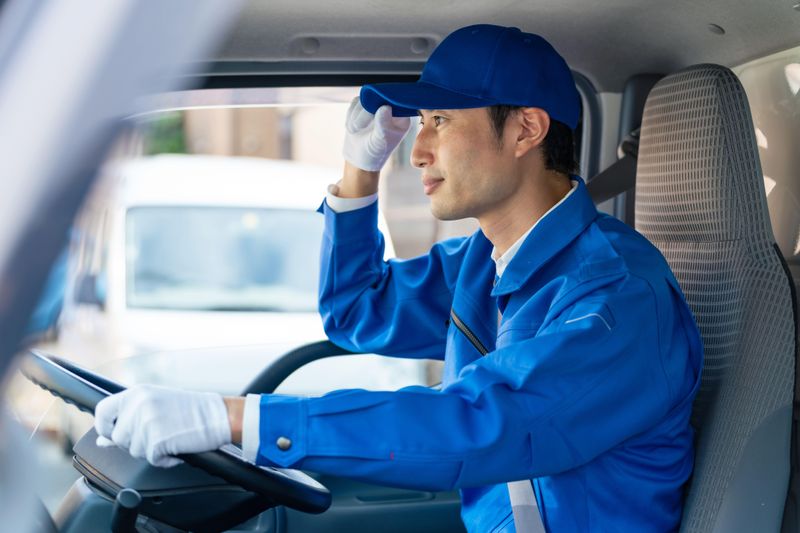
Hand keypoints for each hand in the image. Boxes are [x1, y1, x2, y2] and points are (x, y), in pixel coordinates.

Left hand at [94, 385, 231, 467]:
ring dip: (151, 450)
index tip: (114, 433)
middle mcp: (139, 405)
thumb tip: (103, 439)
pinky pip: (151, 460)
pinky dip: (164, 459)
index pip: (102, 411)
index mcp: (136, 393)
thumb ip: (128, 418)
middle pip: (118, 437)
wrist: (217, 416)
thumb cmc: (192, 409)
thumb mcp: (155, 404)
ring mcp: (147, 423)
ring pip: (134, 450)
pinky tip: (175, 447)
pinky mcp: (156, 440)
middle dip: (135, 442)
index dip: (105, 427)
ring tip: (170, 437)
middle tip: (158, 432)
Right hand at [342, 97, 411, 171]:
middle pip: (378, 96)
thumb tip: (385, 107)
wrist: (359, 157)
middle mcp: (390, 109)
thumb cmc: (375, 152)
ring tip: (355, 130)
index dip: (385, 102)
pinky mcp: (363, 107)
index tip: (375, 112)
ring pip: (364, 99)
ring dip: (356, 116)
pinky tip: (353, 127)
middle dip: (365, 112)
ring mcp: (376, 107)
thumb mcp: (381, 141)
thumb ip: (383, 124)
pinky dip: (351, 114)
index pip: (397, 100)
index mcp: (401, 117)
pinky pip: (355, 102)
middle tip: (359, 127)